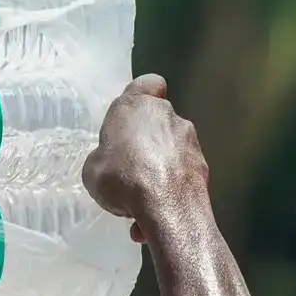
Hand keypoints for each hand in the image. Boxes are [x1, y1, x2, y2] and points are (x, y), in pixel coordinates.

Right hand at [82, 74, 210, 241]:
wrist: (167, 207)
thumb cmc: (121, 179)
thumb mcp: (92, 170)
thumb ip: (103, 158)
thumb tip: (113, 163)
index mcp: (135, 107)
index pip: (147, 83)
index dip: (143, 95)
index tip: (133, 117)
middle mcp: (166, 115)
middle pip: (157, 121)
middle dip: (146, 143)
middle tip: (130, 170)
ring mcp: (189, 139)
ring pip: (171, 150)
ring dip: (159, 169)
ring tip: (143, 201)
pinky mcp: (203, 164)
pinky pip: (181, 173)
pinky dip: (171, 188)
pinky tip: (157, 212)